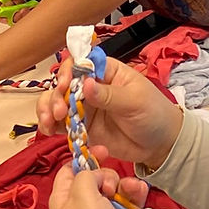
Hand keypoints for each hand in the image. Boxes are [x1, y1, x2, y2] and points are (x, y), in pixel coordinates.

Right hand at [38, 56, 182, 170]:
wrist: (160, 145)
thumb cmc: (153, 114)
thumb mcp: (135, 101)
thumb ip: (109, 95)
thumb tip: (85, 84)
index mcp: (105, 71)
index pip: (80, 63)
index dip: (67, 71)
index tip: (64, 85)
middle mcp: (90, 86)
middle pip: (63, 84)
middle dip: (55, 96)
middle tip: (58, 112)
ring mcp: (84, 107)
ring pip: (56, 102)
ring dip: (47, 110)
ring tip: (49, 123)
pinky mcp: (81, 127)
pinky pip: (60, 124)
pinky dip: (51, 126)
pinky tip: (50, 131)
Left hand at [49, 165, 139, 208]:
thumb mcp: (82, 195)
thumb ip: (86, 175)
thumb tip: (96, 176)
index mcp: (63, 198)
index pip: (69, 169)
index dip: (85, 157)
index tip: (103, 150)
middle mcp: (78, 206)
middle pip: (94, 178)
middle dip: (107, 175)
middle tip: (110, 187)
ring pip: (113, 190)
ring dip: (124, 185)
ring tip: (132, 189)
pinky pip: (125, 204)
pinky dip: (133, 197)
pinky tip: (140, 193)